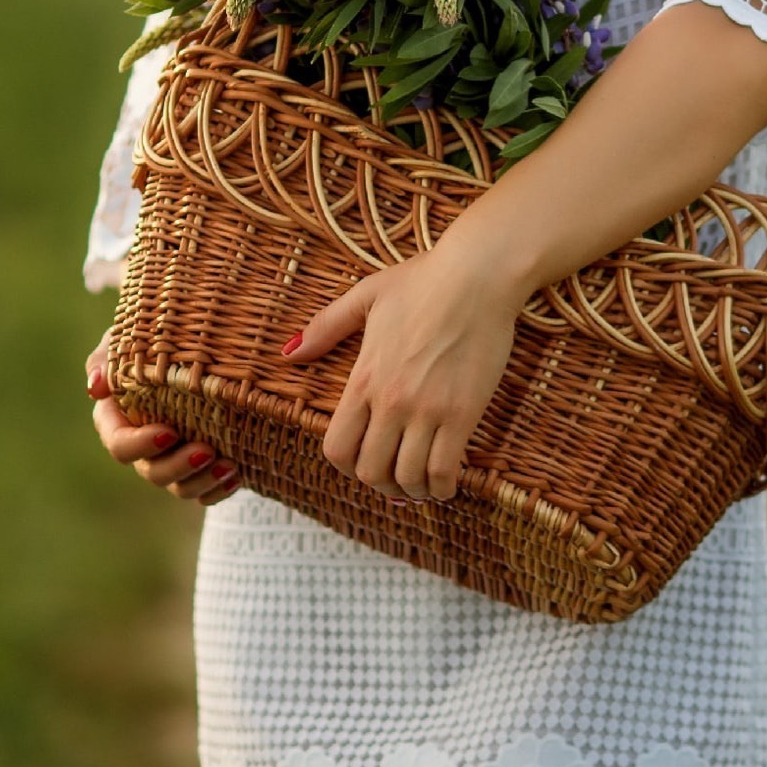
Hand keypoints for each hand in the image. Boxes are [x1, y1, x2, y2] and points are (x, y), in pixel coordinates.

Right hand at [84, 326, 239, 506]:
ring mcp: (172, 458)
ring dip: (202, 482)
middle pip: (151, 471)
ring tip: (229, 467)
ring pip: (180, 487)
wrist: (199, 337)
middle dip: (178, 467)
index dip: (140, 445)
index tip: (169, 432)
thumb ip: (109, 357)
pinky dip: (219, 489)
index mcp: (118, 418)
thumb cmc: (156, 334)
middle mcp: (143, 444)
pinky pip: (205, 492)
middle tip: (207, 450)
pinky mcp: (200, 466)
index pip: (119, 443)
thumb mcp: (131, 336)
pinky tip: (238, 477)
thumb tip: (95, 388)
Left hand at [283, 248, 519, 504]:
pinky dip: (442, 486)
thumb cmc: (424, 280)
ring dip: (412, 491)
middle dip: (381, 483)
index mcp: (362, 378)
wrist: (477, 275)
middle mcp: (390, 401)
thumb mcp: (365, 296)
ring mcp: (426, 409)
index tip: (362, 462)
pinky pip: (445, 469)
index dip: (346, 466)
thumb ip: (325, 328)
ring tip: (420, 484)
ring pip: (407, 477)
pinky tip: (446, 482)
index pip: (337, 448)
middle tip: (395, 477)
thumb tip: (289, 353)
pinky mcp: (462, 412)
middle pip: (371, 471)